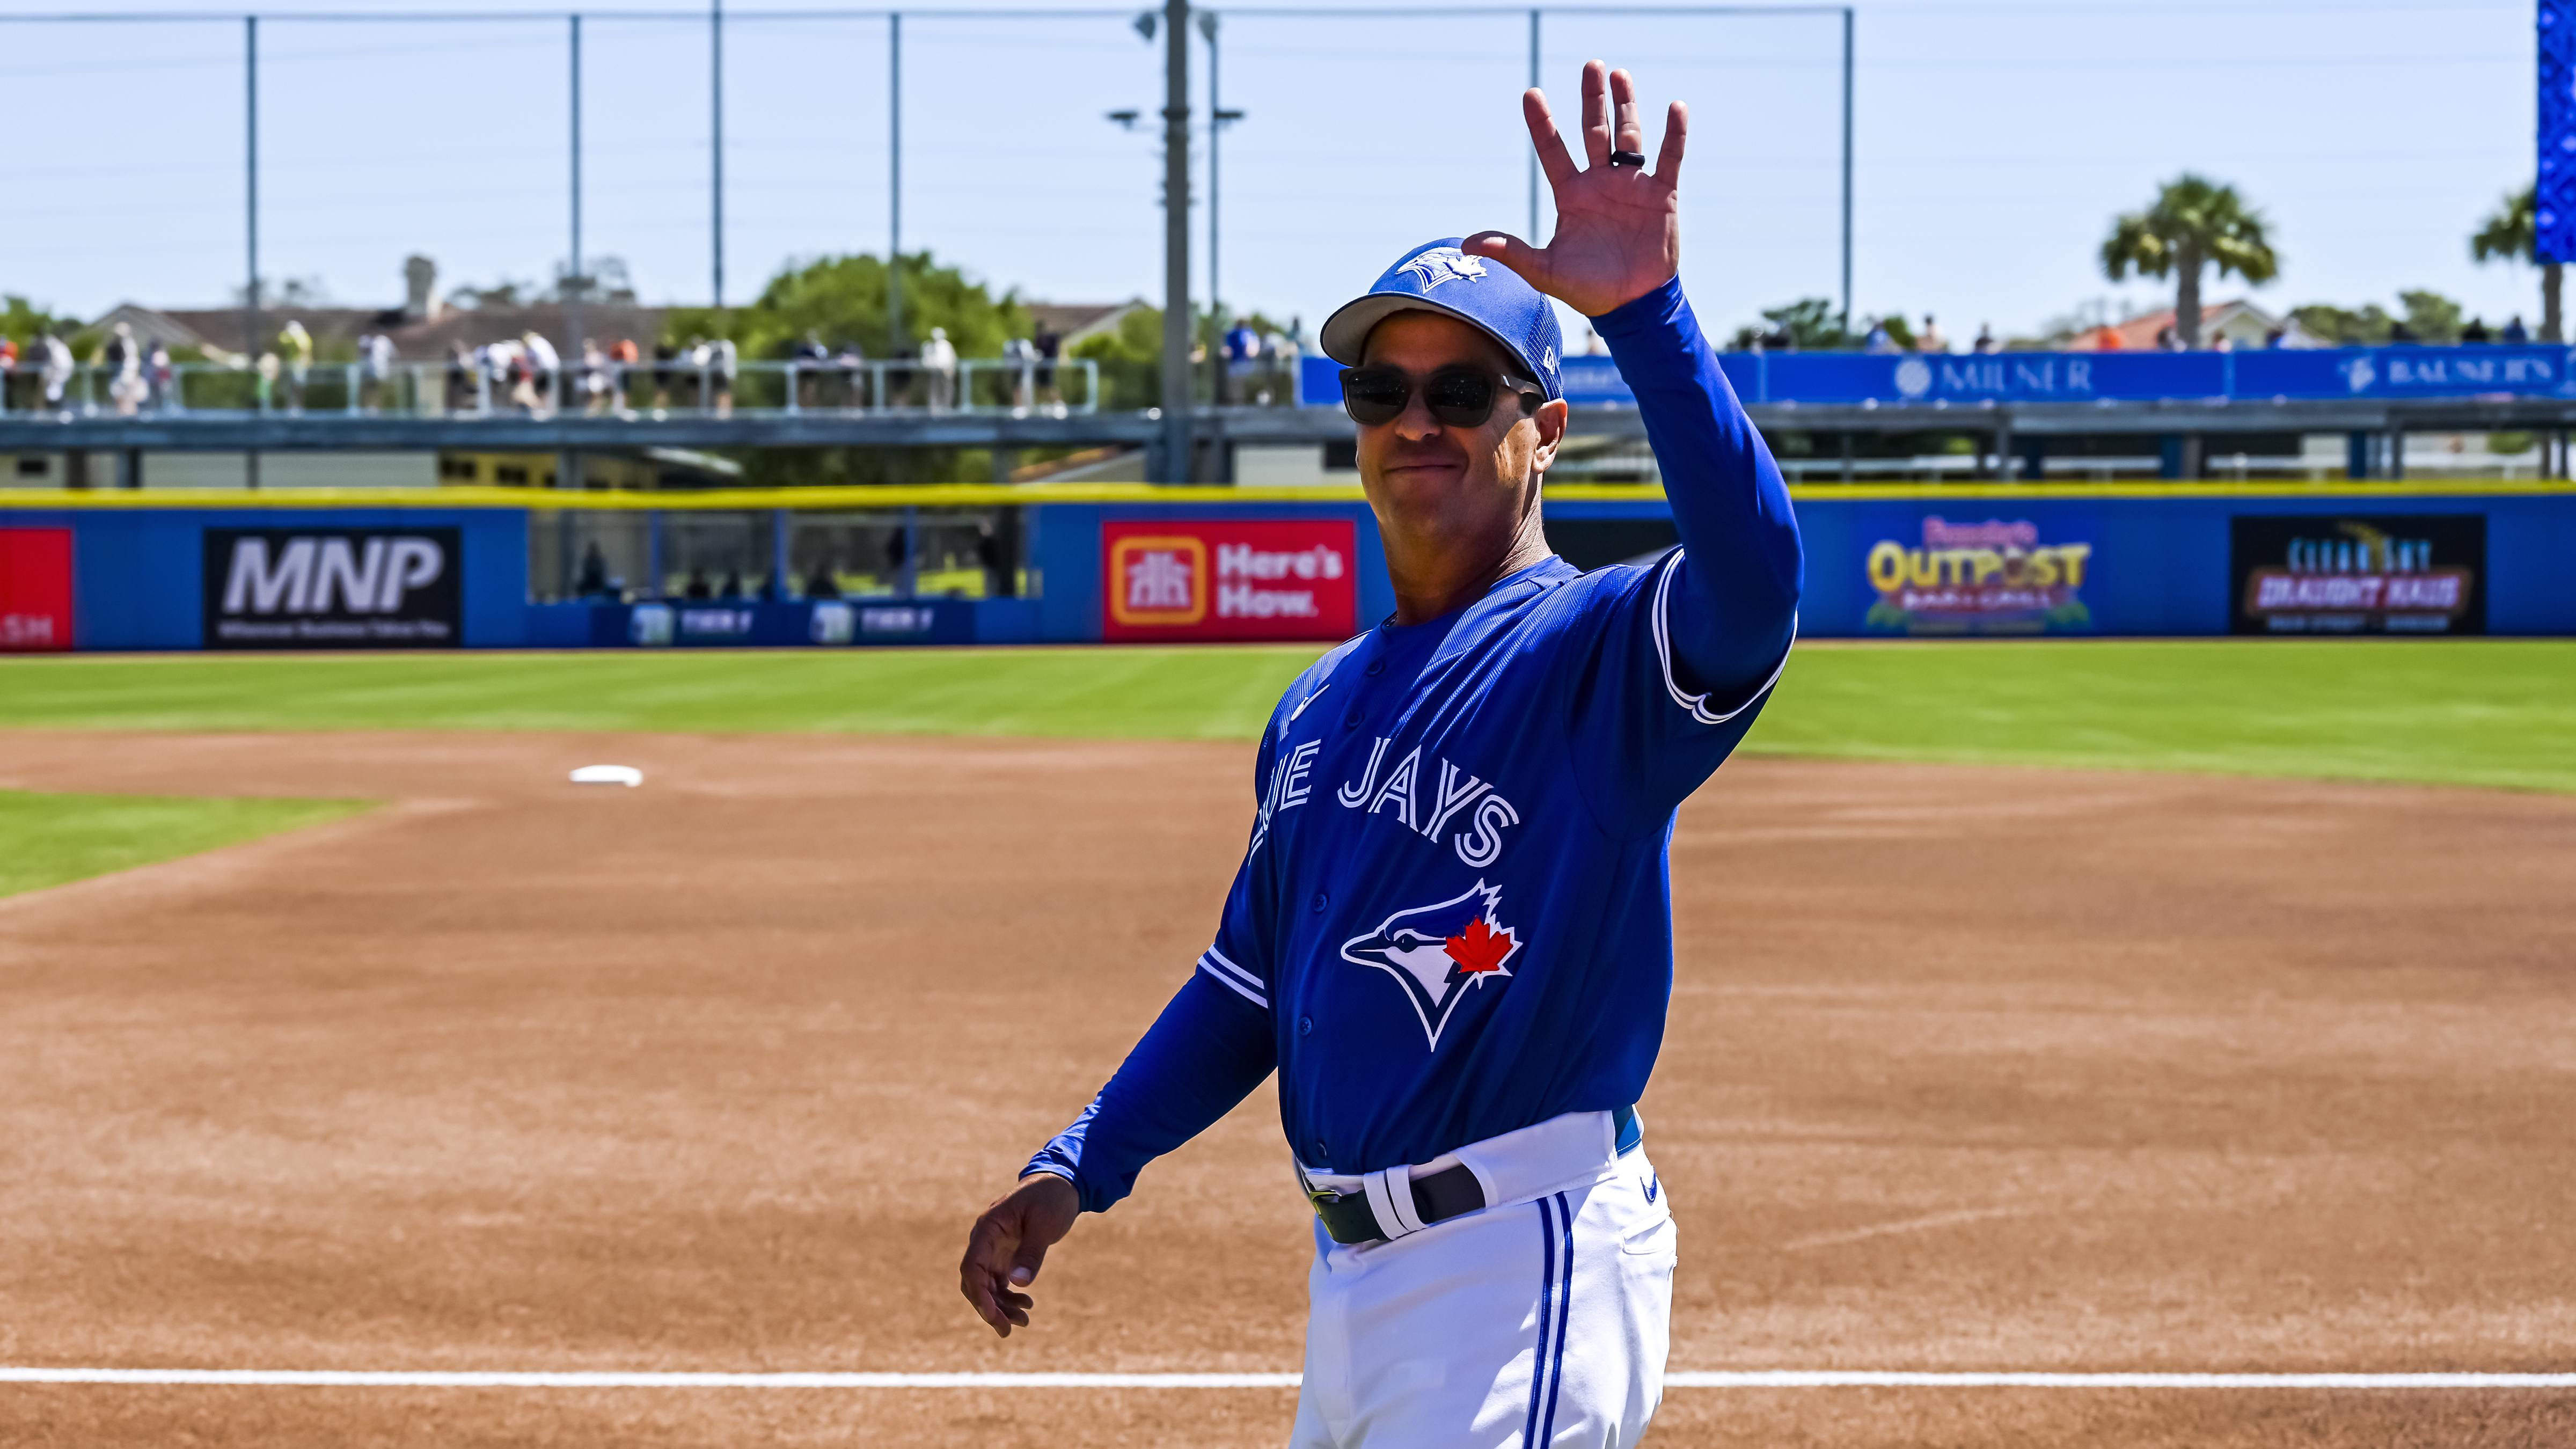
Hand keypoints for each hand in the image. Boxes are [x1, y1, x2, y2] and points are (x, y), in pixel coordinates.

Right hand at [958, 1172, 1080, 1337]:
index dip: (979, 1295)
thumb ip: (1031, 1252)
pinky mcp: (1005, 1255)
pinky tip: (1027, 1306)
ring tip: (1024, 1322)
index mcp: (987, 1228)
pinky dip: (1009, 1297)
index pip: (972, 1267)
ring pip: (987, 1286)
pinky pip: (999, 1282)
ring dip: (1001, 1307)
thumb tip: (1018, 1283)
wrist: (1061, 1185)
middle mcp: (985, 1240)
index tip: (993, 1317)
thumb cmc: (1051, 1198)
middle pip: (975, 1281)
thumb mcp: (1044, 1224)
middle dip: (988, 1308)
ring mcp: (994, 1249)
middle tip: (1007, 1330)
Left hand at [1463, 61, 1684, 318]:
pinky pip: (1669, 157)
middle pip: (1594, 131)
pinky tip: (1675, 107)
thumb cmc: (1587, 289)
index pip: (1553, 151)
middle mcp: (1600, 182)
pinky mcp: (1661, 195)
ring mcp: (1631, 186)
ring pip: (1628, 136)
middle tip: (1590, 65)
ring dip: (1626, 105)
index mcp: (1571, 194)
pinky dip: (1674, 133)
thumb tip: (1466, 244)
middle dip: (1592, 99)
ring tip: (1620, 75)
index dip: (1542, 124)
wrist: (1631, 305)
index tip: (1530, 94)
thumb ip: (1510, 252)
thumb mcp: (1544, 271)